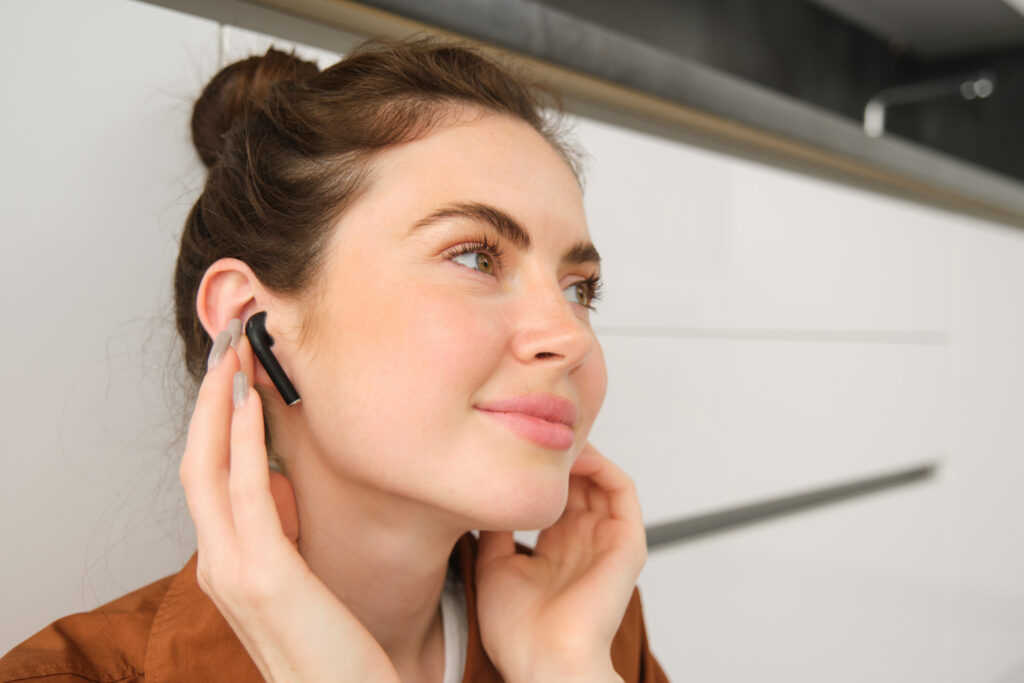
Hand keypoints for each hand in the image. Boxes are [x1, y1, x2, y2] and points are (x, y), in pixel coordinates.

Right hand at [178, 322, 399, 681]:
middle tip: (228, 340)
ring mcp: (234, 570)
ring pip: (209, 467)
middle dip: (210, 397)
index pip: (207, 475)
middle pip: (197, 460)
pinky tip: (255, 401)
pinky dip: (246, 439)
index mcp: (226, 562)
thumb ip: (278, 531)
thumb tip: (278, 482)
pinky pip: (247, 492)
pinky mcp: (264, 576)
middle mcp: (218, 563)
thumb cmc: (334, 645)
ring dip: (221, 403)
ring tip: (235, 352)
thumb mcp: (297, 578)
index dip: (214, 416)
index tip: (232, 368)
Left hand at [475, 442, 646, 681]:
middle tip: (534, 429)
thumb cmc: (517, 631)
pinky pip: (622, 489)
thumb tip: (486, 495)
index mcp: (556, 550)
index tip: (514, 444)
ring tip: (553, 436)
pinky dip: (601, 465)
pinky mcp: (627, 543)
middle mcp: (584, 542)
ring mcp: (607, 541)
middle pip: (577, 481)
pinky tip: (574, 455)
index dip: (537, 469)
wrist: (542, 662)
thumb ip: (495, 529)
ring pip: (599, 478)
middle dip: (557, 455)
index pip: (553, 495)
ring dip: (578, 453)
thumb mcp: (493, 566)